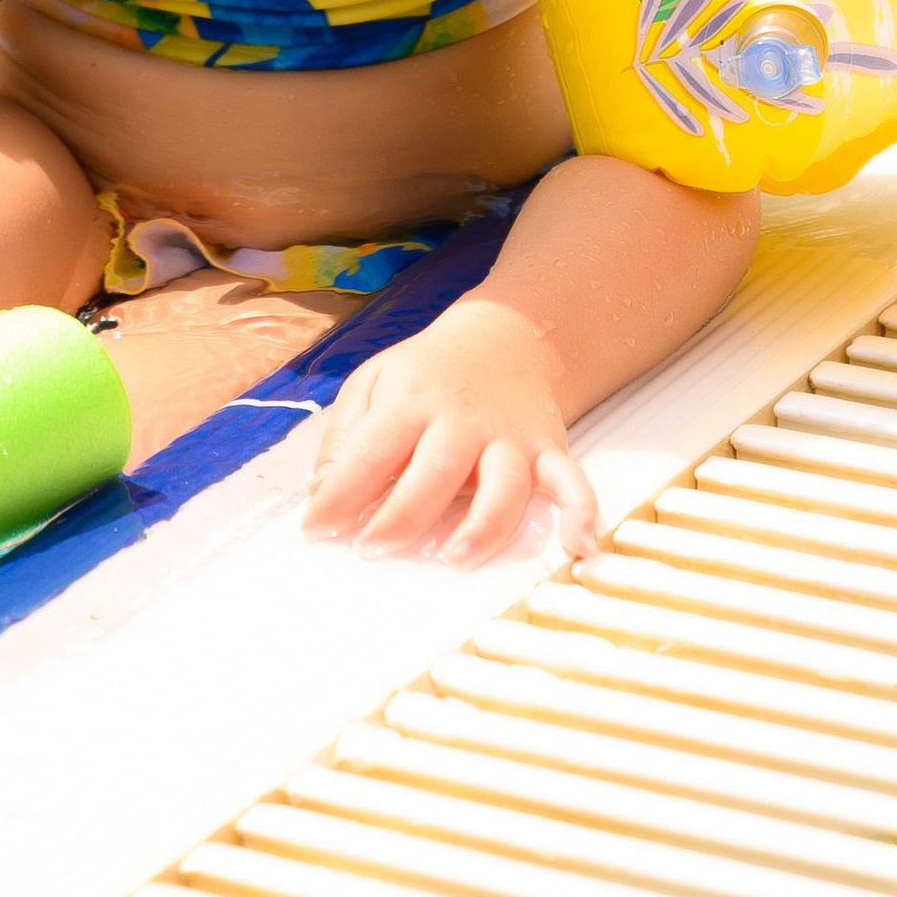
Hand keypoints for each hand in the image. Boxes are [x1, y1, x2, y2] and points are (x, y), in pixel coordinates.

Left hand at [304, 295, 598, 562]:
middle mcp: (462, 418)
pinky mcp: (548, 450)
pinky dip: (581, 512)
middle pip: (435, 469)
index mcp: (410, 399)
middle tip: (371, 549)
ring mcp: (510, 436)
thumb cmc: (425, 374)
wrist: (503, 337)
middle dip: (403, 513)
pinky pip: (572, 481)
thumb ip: (344, 437)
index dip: (340, 494)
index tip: (315, 531)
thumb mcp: (373, 383)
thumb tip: (319, 494)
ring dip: (482, 524)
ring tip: (455, 558)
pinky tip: (579, 546)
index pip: (370, 451)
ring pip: (503, 482)